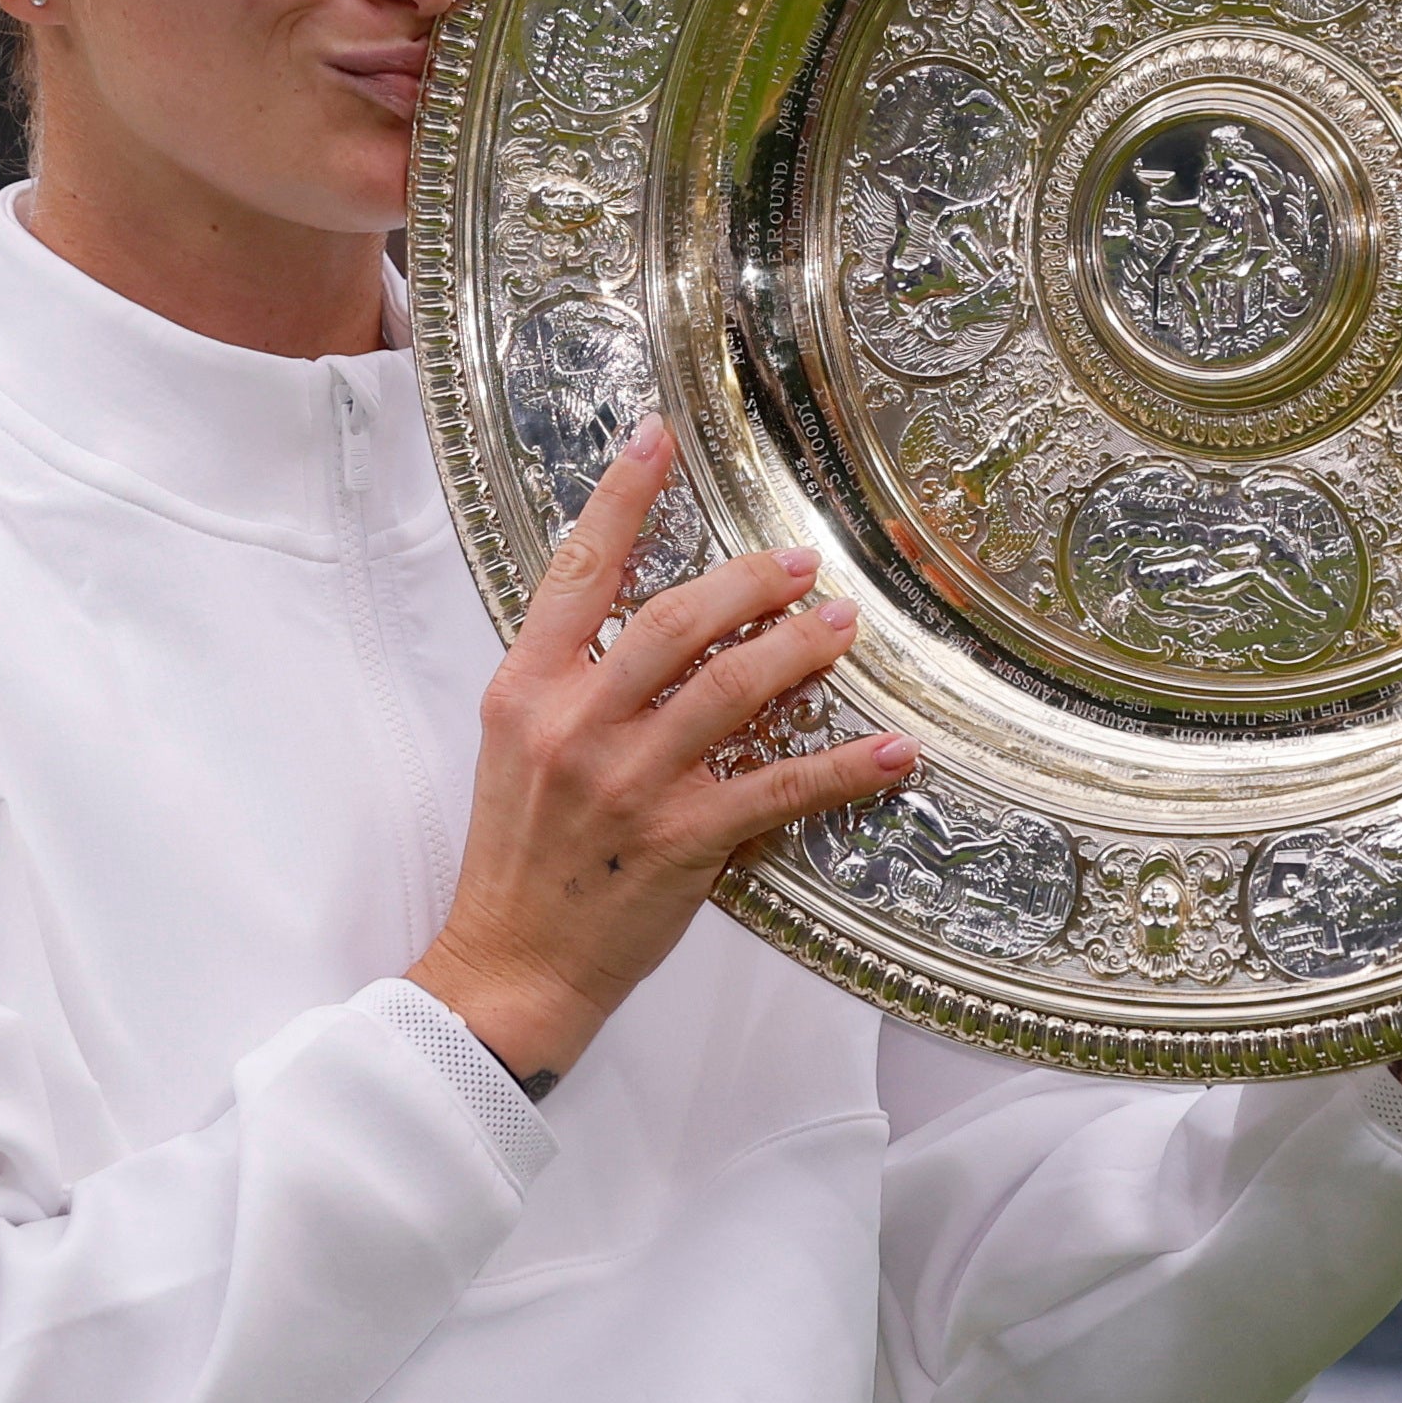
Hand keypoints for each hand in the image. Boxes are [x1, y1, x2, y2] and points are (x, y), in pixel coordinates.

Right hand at [411, 418, 918, 1091]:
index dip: (621, 498)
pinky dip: (844, 769)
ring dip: (797, 651)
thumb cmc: (519, 858)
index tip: (658, 438)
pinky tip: (891, 751)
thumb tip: (645, 624)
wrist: (510, 964)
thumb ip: (569, 682)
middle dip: (747, 582)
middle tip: (799, 564)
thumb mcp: (516, 750)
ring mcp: (630, 784)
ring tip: (840, 628)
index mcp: (526, 692)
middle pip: (674, 620)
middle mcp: (575, 726)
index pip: (577, 573)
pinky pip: (780, 789)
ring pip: (731, 689)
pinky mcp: (682, 842)